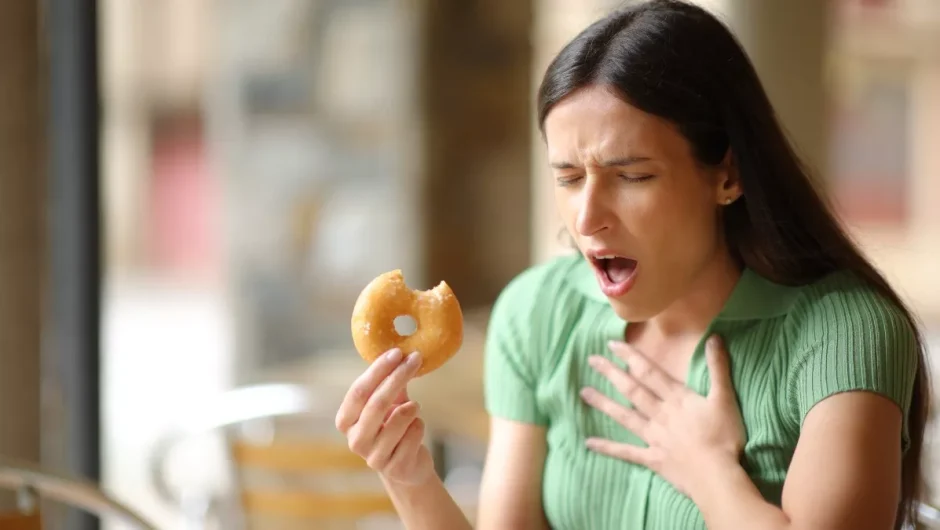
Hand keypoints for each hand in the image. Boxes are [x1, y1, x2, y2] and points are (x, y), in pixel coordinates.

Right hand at [335, 348, 434, 485]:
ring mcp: (374, 457)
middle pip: (377, 403)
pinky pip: (413, 435)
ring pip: (398, 420)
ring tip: (415, 406)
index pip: (358, 392)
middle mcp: (355, 440)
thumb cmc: (394, 428)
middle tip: (415, 359)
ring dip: (412, 407)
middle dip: (398, 377)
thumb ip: (389, 384)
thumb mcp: (388, 404)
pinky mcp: (395, 468)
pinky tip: (416, 429)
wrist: (407, 467)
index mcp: (346, 421)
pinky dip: (419, 425)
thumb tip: (399, 354)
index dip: (378, 370)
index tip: (397, 352)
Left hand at [580, 335, 745, 496]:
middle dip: (611, 373)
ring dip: (604, 404)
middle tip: (591, 360)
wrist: (717, 476)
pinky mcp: (652, 459)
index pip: (650, 372)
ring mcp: (654, 437)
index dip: (631, 357)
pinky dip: (607, 448)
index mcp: (677, 399)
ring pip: (624, 417)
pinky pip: (626, 452)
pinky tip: (589, 442)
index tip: (612, 345)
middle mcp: (660, 414)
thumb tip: (714, 336)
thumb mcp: (725, 398)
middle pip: (632, 390)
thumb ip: (718, 367)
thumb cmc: (724, 437)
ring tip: (583, 392)